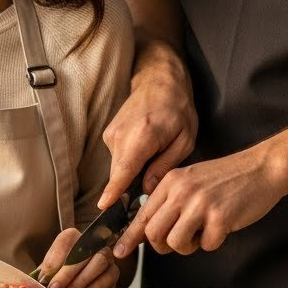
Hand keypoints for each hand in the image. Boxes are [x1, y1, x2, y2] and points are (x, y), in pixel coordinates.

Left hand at [35, 226, 120, 287]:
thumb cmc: (57, 278)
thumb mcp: (46, 275)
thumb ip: (42, 275)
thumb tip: (35, 282)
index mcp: (71, 237)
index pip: (66, 241)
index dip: (54, 260)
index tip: (44, 279)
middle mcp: (91, 242)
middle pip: (83, 252)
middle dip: (66, 273)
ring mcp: (105, 255)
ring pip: (99, 261)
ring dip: (82, 279)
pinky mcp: (113, 271)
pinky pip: (110, 275)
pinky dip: (97, 285)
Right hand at [100, 46, 197, 209]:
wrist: (159, 80)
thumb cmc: (177, 108)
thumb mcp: (184, 140)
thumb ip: (165, 167)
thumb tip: (147, 190)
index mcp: (142, 136)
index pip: (124, 170)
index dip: (114, 191)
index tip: (103, 207)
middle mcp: (121, 135)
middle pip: (120, 175)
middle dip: (132, 189)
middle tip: (153, 187)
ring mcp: (111, 134)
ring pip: (119, 168)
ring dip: (134, 172)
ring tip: (154, 157)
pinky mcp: (109, 135)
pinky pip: (119, 159)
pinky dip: (130, 161)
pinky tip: (146, 150)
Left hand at [113, 147, 278, 259]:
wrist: (261, 168)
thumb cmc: (226, 179)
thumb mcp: (191, 181)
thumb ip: (170, 201)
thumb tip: (147, 231)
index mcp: (171, 181)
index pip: (143, 214)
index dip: (130, 237)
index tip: (120, 252)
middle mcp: (181, 191)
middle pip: (154, 233)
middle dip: (164, 246)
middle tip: (181, 241)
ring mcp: (200, 204)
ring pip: (175, 243)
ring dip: (189, 246)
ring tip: (203, 232)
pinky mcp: (220, 217)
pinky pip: (206, 246)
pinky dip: (214, 242)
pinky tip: (223, 226)